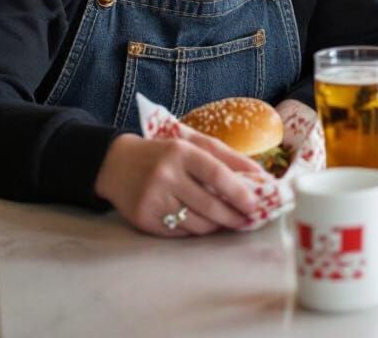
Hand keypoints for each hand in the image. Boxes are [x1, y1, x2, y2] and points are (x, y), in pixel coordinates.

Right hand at [94, 133, 261, 237]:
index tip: (255, 203)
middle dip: (233, 215)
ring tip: (228, 220)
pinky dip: (196, 230)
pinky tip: (204, 223)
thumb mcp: (194, 144)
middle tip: (248, 219)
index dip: (239, 191)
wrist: (117, 164)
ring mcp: (153, 200)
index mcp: (181, 152)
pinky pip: (180, 232)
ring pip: (196, 223)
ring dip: (217, 225)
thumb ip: (228, 157)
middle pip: (209, 205)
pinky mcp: (144, 220)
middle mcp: (165, 176)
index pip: (216, 174)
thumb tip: (260, 175)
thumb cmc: (166, 152)